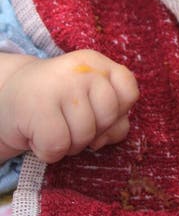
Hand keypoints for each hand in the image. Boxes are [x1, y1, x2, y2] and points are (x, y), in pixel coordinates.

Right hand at [0, 50, 138, 162]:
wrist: (5, 97)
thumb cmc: (55, 103)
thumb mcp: (88, 101)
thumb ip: (113, 116)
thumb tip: (111, 135)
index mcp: (97, 62)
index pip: (129, 92)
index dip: (118, 112)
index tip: (94, 111)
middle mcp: (81, 69)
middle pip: (109, 117)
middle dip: (92, 132)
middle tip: (68, 123)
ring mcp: (60, 85)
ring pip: (84, 136)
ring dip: (69, 145)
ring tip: (53, 128)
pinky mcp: (39, 107)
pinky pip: (59, 146)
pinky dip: (49, 153)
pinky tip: (38, 137)